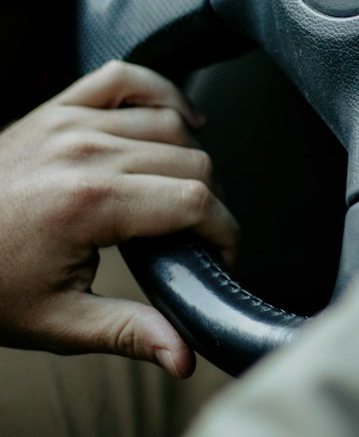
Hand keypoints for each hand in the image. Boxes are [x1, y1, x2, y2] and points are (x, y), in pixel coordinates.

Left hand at [0, 61, 238, 374]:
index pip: (194, 202)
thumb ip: (130, 333)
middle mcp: (85, 153)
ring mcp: (70, 124)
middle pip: (191, 161)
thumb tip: (183, 357)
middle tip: (199, 238)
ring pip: (169, 123)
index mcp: (90, 204)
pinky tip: (175, 120)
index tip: (223, 256)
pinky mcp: (56, 109)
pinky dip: (159, 92)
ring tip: (182, 195)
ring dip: (190, 156)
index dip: (224, 232)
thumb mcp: (58, 322)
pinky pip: (124, 79)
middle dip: (210, 202)